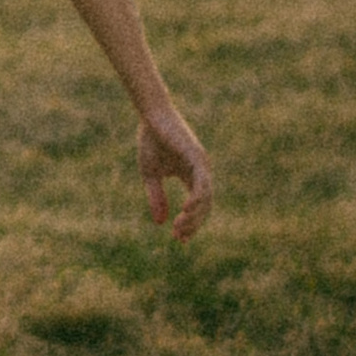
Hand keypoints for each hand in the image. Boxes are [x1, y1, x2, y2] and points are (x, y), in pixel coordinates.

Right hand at [137, 106, 213, 240]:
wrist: (151, 116)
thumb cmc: (151, 141)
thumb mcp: (150, 175)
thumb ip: (156, 197)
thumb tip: (160, 223)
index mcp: (191, 175)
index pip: (196, 205)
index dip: (190, 223)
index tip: (179, 239)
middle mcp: (200, 171)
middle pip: (204, 205)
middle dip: (192, 223)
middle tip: (179, 236)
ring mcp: (201, 165)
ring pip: (205, 198)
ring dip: (194, 215)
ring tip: (180, 227)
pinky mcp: (197, 158)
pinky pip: (202, 184)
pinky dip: (197, 199)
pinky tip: (186, 210)